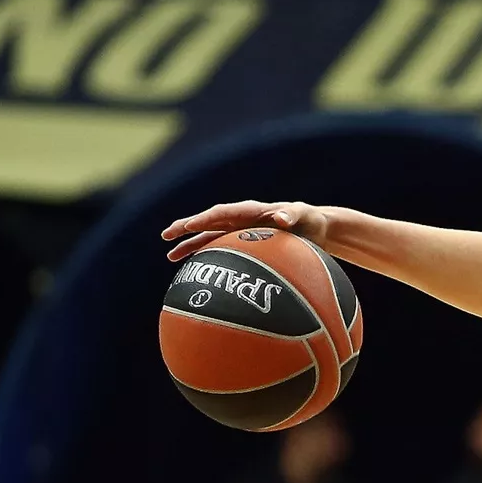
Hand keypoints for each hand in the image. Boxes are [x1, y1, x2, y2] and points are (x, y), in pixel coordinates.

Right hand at [161, 200, 332, 260]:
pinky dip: (207, 258)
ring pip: (210, 238)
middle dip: (186, 228)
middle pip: (208, 223)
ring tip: (171, 257)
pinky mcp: (245, 245)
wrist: (316, 229)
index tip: (187, 226)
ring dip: (190, 245)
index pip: (223, 213)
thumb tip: (281, 217)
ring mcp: (240, 233)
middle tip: (165, 235)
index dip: (204, 219)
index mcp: (252, 211)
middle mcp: (241, 220)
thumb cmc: (310, 221)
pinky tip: (195, 271)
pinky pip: (221, 250)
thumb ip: (291, 215)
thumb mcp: (303, 216)